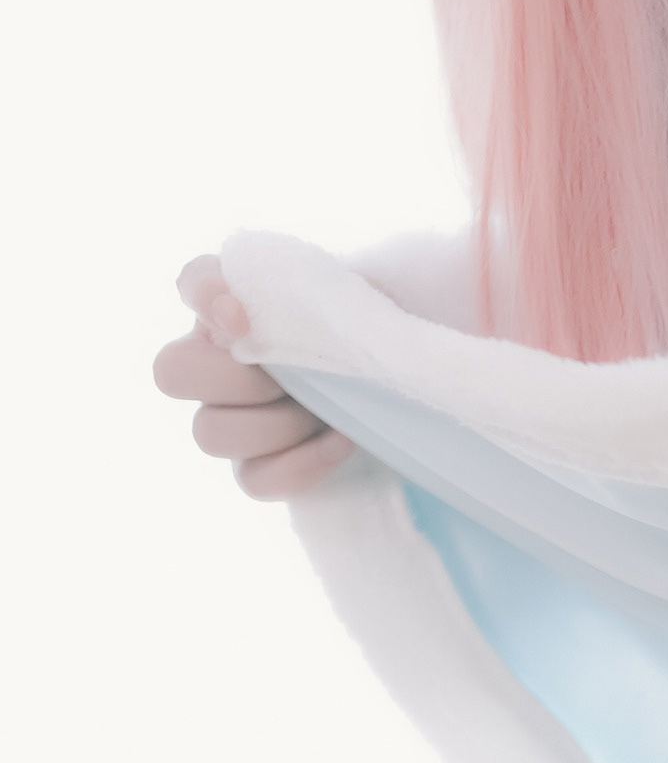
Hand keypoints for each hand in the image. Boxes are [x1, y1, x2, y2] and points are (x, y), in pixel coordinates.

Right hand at [152, 257, 353, 500]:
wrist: (400, 392)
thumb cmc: (370, 339)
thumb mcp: (351, 298)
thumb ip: (303, 286)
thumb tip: (248, 313)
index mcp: (235, 308)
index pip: (193, 282)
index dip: (205, 297)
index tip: (244, 319)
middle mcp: (217, 362)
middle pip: (172, 372)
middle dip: (238, 380)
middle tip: (295, 378)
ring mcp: (230, 420)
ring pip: (210, 433)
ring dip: (276, 424)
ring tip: (327, 412)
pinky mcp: (258, 469)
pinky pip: (253, 480)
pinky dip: (300, 463)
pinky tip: (340, 442)